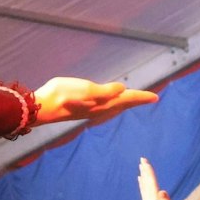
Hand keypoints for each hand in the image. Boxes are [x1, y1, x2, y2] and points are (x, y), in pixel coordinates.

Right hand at [33, 77, 156, 125]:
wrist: (44, 107)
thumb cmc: (64, 95)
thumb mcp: (86, 89)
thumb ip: (105, 91)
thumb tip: (122, 89)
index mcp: (103, 103)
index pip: (127, 99)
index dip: (141, 97)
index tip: (155, 97)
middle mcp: (100, 109)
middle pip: (123, 105)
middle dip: (136, 101)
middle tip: (150, 98)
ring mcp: (92, 110)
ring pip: (115, 108)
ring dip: (126, 103)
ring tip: (134, 100)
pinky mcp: (83, 109)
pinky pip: (106, 108)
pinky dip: (114, 105)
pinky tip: (110, 105)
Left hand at [137, 157, 178, 199]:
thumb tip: (161, 191)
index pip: (151, 185)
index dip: (149, 173)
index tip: (146, 161)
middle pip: (146, 185)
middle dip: (145, 172)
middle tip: (142, 160)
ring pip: (144, 190)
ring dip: (144, 179)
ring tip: (141, 170)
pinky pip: (145, 196)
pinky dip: (144, 188)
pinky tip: (143, 186)